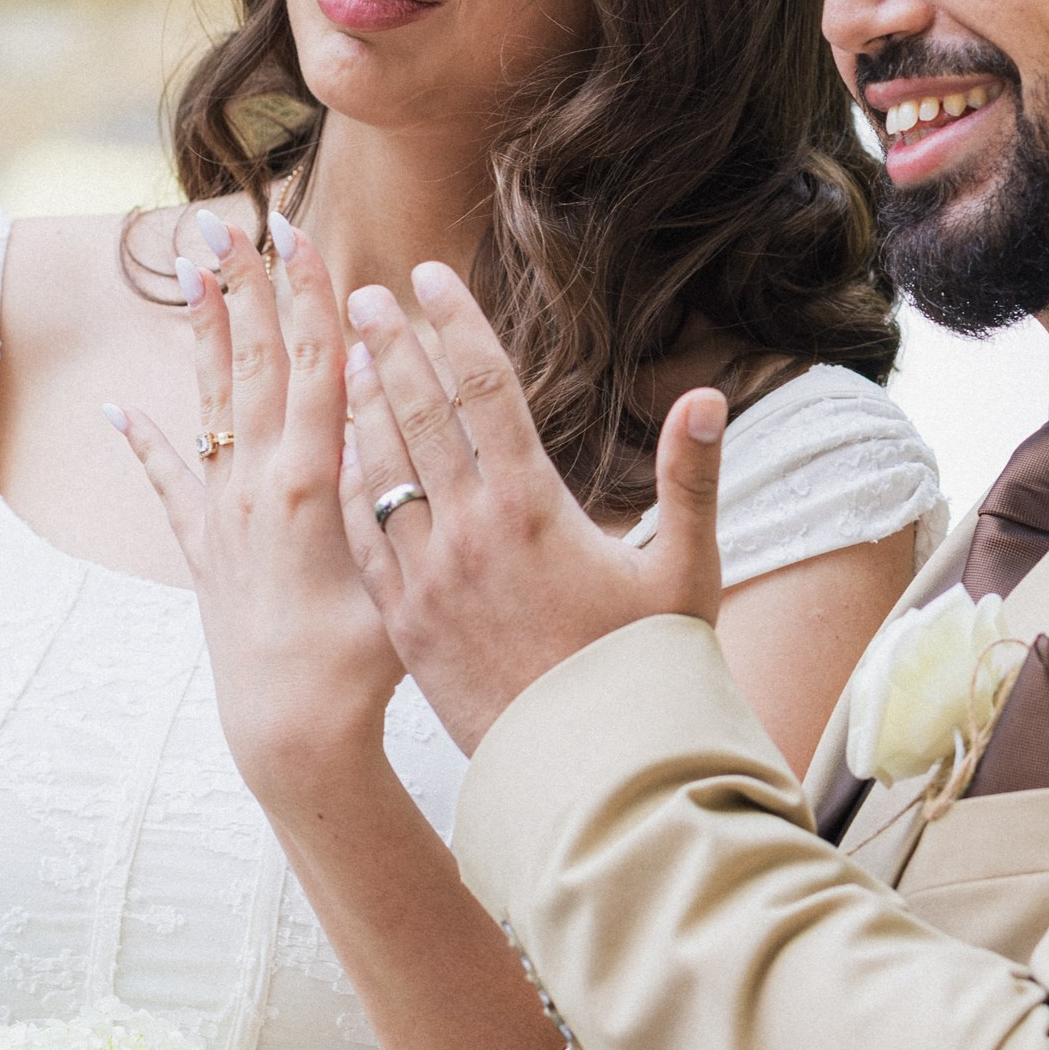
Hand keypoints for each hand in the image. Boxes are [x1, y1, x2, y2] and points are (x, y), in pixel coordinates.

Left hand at [111, 212, 400, 813]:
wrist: (295, 736)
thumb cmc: (366, 666)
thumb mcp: (395, 567)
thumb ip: (384, 483)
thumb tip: (373, 400)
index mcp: (310, 485)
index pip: (310, 369)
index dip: (307, 300)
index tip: (300, 236)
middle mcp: (257, 489)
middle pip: (250, 367)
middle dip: (241, 291)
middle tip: (226, 222)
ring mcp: (225, 518)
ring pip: (210, 405)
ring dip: (198, 334)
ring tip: (185, 271)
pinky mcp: (206, 554)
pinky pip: (170, 487)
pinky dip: (145, 445)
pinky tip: (120, 408)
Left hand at [336, 262, 727, 752]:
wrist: (593, 772)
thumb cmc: (649, 669)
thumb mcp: (688, 569)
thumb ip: (694, 477)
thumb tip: (710, 395)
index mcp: (535, 506)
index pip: (484, 388)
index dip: (453, 324)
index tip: (426, 276)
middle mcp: (470, 531)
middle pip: (417, 414)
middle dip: (387, 346)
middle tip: (361, 295)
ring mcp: (428, 577)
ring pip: (379, 470)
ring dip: (359, 407)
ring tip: (342, 358)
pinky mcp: (404, 623)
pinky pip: (361, 539)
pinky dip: (348, 488)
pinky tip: (338, 457)